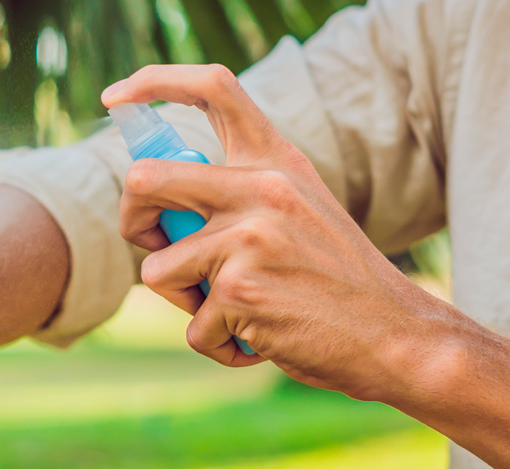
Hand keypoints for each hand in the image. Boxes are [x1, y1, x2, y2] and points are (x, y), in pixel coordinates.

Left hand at [102, 65, 445, 400]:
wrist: (395, 335)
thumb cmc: (335, 279)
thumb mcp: (298, 210)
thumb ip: (239, 194)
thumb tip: (155, 202)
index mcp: (275, 161)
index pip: (212, 88)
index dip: (153, 82)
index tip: (114, 98)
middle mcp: (261, 188)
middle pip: (144, 180)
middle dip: (131, 222)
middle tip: (156, 246)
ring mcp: (248, 238)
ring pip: (157, 270)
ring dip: (184, 302)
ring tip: (234, 310)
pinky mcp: (240, 291)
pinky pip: (192, 327)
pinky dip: (218, 344)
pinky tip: (260, 339)